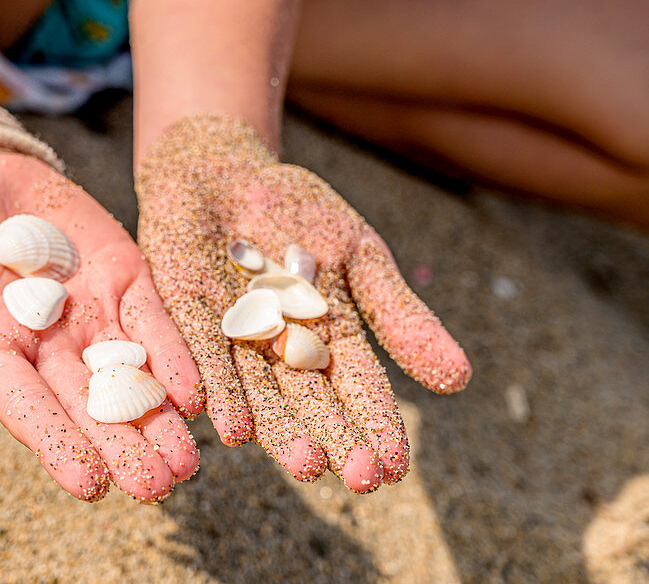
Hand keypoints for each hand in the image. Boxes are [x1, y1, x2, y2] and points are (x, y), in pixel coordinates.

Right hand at [0, 151, 202, 502]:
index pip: (29, 408)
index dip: (58, 444)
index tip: (91, 487)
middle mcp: (47, 346)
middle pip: (90, 405)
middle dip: (124, 447)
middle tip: (158, 488)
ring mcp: (90, 313)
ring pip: (131, 375)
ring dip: (159, 418)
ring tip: (186, 463)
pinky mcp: (123, 278)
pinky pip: (154, 321)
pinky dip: (174, 355)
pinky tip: (196, 393)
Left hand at [136, 116, 470, 491]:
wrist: (225, 169)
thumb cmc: (300, 212)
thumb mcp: (359, 255)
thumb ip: (399, 315)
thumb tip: (461, 379)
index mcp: (327, 341)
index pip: (359, 392)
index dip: (377, 428)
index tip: (395, 467)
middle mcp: (279, 353)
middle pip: (310, 403)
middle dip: (333, 440)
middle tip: (357, 478)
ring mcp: (232, 339)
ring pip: (260, 392)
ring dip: (280, 430)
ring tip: (305, 464)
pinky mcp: (187, 316)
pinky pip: (204, 355)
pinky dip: (220, 388)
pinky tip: (234, 426)